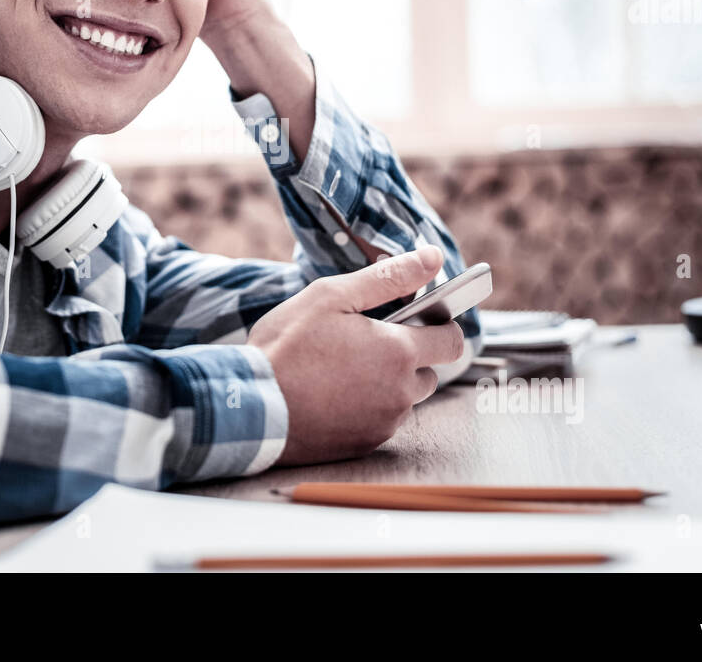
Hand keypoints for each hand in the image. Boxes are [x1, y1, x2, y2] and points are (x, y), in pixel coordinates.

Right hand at [248, 245, 464, 466]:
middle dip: (407, 357)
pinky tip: (331, 395)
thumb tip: (432, 257)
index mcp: (399, 352)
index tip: (418, 320)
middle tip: (364, 343)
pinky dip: (365, 408)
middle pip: (428, 373)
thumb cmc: (286, 347)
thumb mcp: (332, 297)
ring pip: (402, 399)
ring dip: (385, 384)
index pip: (452, 341)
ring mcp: (383, 423)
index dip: (439, 326)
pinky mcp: (364, 445)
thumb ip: (387, 277)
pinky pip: (379, 422)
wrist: (250, 407)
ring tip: (340, 370)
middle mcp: (400, 393)